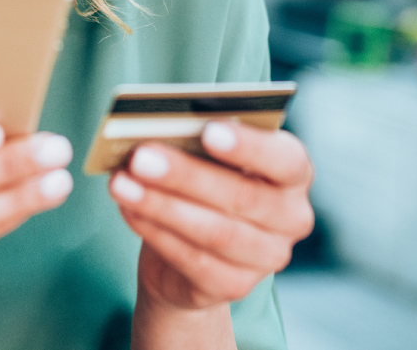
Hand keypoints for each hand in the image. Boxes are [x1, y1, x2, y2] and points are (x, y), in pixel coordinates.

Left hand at [110, 121, 313, 310]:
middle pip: (242, 196)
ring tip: (121, 183)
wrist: (191, 253)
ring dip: (162, 205)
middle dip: (186, 175)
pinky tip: (128, 209)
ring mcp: (268, 257)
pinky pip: (192, 260)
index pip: (285, 159)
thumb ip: (196, 144)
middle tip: (141, 156)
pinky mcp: (235, 286)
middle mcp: (293, 218)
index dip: (249, 146)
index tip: (208, 130)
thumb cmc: (204, 186)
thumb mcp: (207, 159)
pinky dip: (155, 232)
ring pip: (214, 232)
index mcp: (294, 174)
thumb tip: (156, 132)